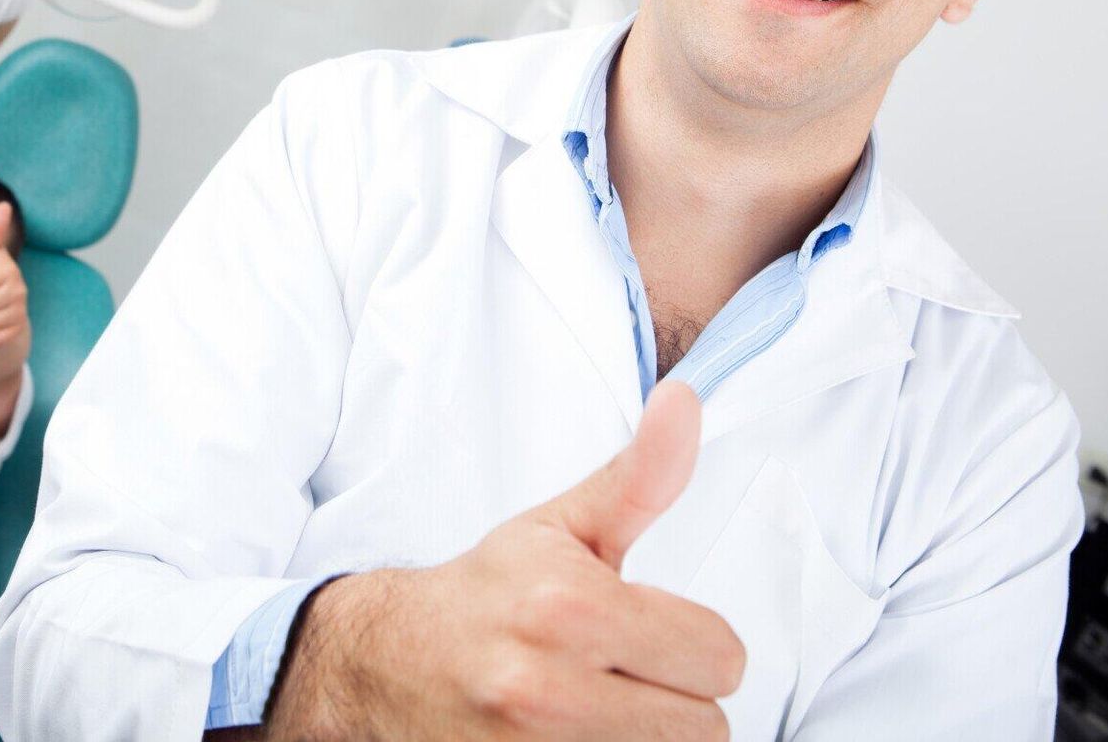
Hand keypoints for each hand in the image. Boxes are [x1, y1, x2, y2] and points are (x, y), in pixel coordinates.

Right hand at [266, 383, 743, 740]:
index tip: (645, 633)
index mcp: (573, 607)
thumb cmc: (490, 591)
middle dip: (673, 698)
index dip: (693, 644)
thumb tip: (685, 399)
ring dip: (643, 736)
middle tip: (620, 674)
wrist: (386, 661)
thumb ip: (641, 475)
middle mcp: (550, 688)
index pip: (722, 657)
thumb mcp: (563, 526)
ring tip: (597, 707)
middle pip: (706, 726)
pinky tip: (572, 735)